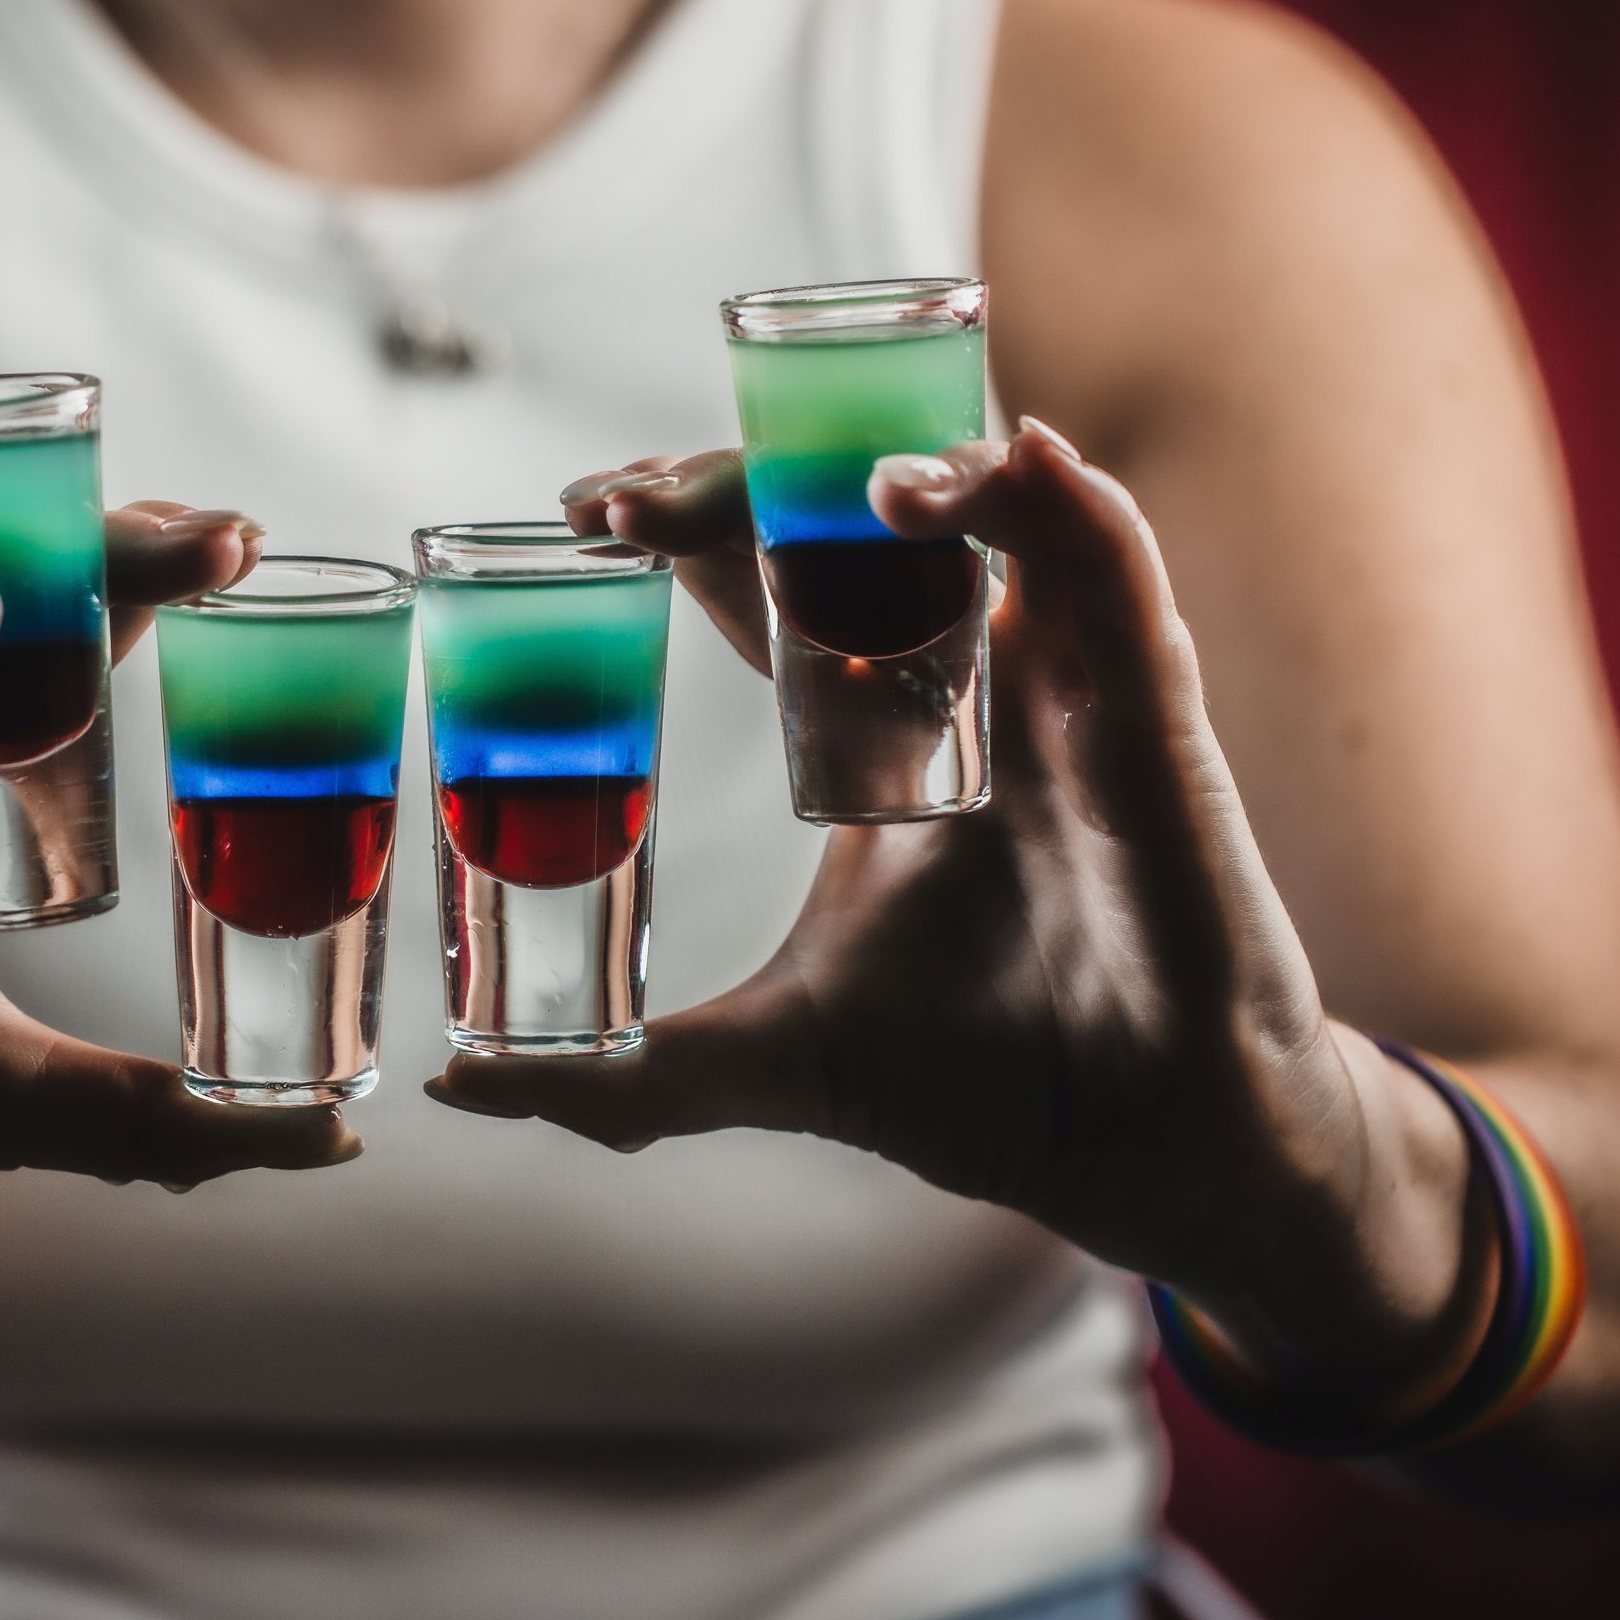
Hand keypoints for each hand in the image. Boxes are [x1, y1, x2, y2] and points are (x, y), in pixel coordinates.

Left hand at [445, 426, 1487, 1390]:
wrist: (1146, 1155)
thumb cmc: (990, 1083)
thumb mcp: (781, 1062)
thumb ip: (634, 1077)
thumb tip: (466, 1086)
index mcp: (885, 731)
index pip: (774, 581)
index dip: (687, 532)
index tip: (577, 514)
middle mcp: (974, 681)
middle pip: (855, 521)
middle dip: (746, 484)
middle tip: (630, 500)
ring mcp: (1065, 688)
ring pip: (987, 512)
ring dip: (898, 465)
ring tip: (804, 476)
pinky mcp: (1153, 723)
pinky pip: (1119, 577)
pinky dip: (1067, 510)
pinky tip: (1014, 465)